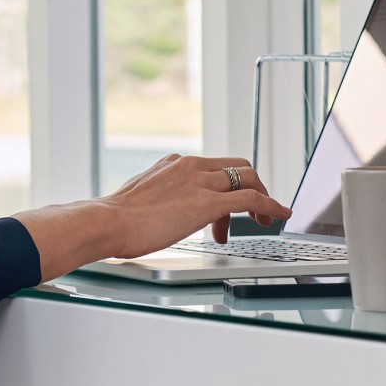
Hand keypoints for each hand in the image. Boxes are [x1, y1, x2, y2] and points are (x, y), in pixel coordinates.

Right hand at [14, 156, 291, 280]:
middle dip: (252, 188)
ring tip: (264, 222)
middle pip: (239, 167)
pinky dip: (271, 205)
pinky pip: (251, 198)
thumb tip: (161, 213)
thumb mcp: (142, 198)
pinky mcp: (208, 202)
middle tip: (252, 214)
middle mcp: (192, 166)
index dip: (230, 185)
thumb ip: (160, 198)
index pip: (216, 166)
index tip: (230, 206)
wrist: (106, 222)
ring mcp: (201, 182)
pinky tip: (279, 215)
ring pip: (249, 179)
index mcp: (177, 163)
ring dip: (263, 199)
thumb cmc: (116, 220)